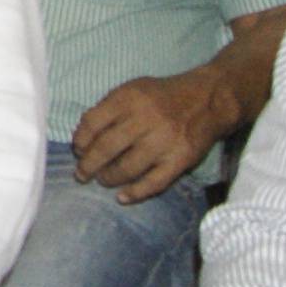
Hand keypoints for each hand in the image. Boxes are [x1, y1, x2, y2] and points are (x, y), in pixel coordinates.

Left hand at [70, 68, 233, 202]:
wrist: (208, 100)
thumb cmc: (163, 96)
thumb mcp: (133, 89)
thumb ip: (109, 108)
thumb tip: (83, 136)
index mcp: (129, 98)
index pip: (93, 123)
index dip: (80, 140)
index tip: (77, 150)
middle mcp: (145, 119)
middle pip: (106, 148)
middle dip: (88, 165)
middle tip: (82, 174)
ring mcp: (163, 141)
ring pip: (126, 168)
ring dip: (109, 178)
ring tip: (103, 180)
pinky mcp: (180, 159)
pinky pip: (154, 183)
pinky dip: (135, 193)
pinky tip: (122, 197)